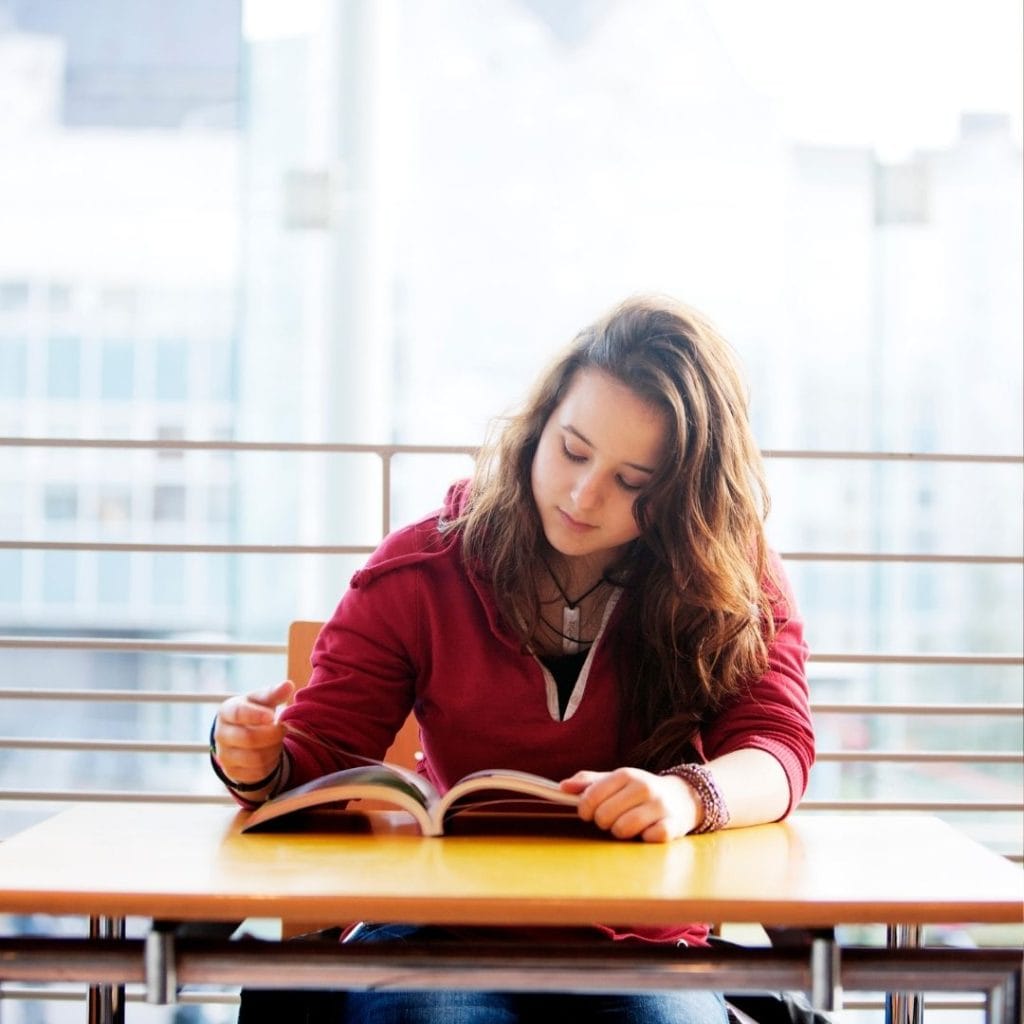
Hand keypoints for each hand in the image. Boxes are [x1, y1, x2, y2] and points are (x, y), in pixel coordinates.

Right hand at [213, 680, 293, 785]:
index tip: (272, 716)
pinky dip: (269, 764)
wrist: (243, 737)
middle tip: (282, 728)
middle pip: (249, 738)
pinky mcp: (233, 772)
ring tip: (276, 740)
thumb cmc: (255, 712)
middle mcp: (221, 734)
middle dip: (273, 734)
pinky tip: (269, 753)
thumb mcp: (262, 701)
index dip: (256, 715)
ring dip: (273, 749)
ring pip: (255, 758)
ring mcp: (224, 755)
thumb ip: (273, 694)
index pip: (238, 713)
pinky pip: (257, 773)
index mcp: (227, 711)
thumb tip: (288, 685)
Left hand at [560, 767, 700, 842]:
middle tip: (611, 820)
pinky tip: (646, 831)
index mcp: (626, 774)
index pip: (592, 796)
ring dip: (620, 833)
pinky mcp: (673, 826)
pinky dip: (643, 839)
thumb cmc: (639, 791)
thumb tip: (562, 787)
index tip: (586, 813)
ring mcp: (660, 807)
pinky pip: (649, 838)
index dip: (584, 809)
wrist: (683, 797)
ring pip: (623, 829)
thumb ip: (588, 782)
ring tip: (626, 826)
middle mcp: (644, 787)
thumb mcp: (615, 780)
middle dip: (603, 823)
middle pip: (605, 816)